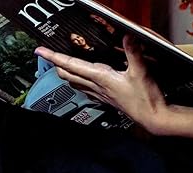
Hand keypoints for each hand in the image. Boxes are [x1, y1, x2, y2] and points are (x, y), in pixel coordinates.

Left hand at [35, 35, 167, 133]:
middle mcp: (96, 86)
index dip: (55, 57)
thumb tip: (127, 36)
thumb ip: (133, 52)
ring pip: (75, 82)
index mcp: (101, 78)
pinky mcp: (106, 98)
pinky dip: (78, 82)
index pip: (72, 65)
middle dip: (56, 64)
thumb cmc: (145, 98)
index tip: (42, 51)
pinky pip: (86, 89)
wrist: (151, 116)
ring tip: (58, 65)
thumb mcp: (141, 71)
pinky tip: (79, 82)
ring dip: (65, 73)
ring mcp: (100, 93)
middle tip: (46, 55)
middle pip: (68, 74)